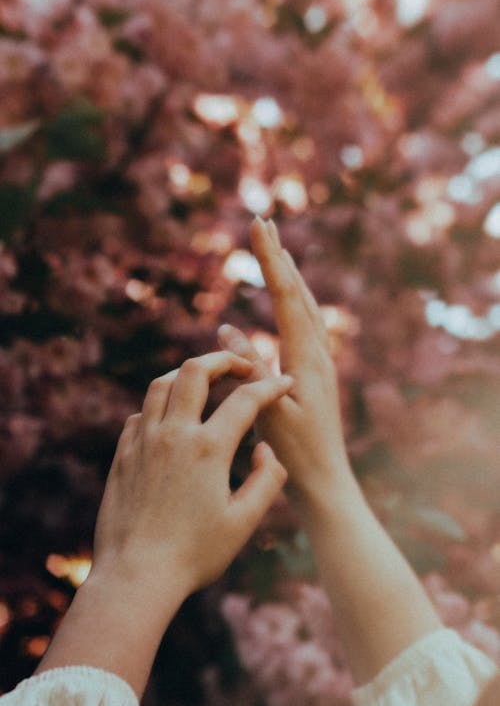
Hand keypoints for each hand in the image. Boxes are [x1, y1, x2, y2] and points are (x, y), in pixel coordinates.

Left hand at [92, 350, 292, 596]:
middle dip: (223, 359)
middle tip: (240, 365)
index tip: (284, 382)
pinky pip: (140, 413)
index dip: (270, 385)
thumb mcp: (244, 523)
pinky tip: (171, 418)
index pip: (246, 399)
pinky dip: (160, 404)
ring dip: (186, 374)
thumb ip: (266, 480)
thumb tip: (264, 449)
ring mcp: (144, 441)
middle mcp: (174, 434)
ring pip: (161, 383)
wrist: (136, 576)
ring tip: (205, 380)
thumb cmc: (194, 555)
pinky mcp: (123, 455)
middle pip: (195, 370)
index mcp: (209, 448)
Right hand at [218, 218, 353, 514]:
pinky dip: (292, 301)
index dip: (271, 260)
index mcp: (307, 358)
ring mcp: (319, 362)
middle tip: (264, 223)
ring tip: (275, 251)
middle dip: (280, 257)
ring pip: (305, 306)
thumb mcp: (267, 411)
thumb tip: (228, 328)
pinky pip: (304, 325)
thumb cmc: (296, 454)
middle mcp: (318, 353)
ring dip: (289, 275)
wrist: (326, 482)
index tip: (258, 226)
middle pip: (300, 293)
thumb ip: (250, 368)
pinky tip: (283, 304)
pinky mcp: (314, 373)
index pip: (287, 297)